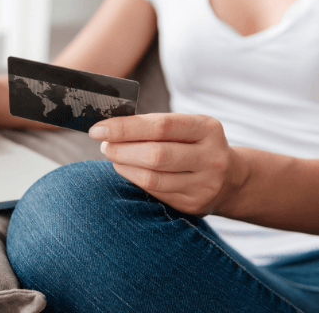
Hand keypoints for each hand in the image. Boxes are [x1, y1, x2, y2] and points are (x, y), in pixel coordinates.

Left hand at [89, 113, 245, 216]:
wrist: (231, 178)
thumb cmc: (195, 145)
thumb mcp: (186, 127)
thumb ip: (153, 125)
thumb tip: (109, 128)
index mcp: (206, 128)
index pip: (160, 126)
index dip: (124, 128)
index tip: (98, 129)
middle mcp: (210, 157)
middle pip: (155, 155)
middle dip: (121, 149)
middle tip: (104, 145)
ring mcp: (204, 184)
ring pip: (152, 178)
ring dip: (123, 166)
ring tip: (112, 156)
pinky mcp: (193, 204)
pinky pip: (154, 193)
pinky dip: (133, 180)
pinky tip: (126, 170)